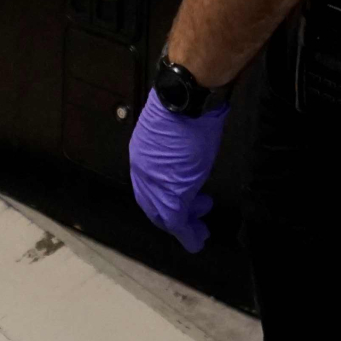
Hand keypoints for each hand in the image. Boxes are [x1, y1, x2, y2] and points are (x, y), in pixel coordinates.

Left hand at [128, 90, 229, 252]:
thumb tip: (183, 151)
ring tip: (200, 228)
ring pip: (164, 215)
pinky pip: (177, 221)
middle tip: (192, 219)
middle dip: (171, 216)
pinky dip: (187, 234)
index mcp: (141, 153)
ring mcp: (156, 183)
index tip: (181, 201)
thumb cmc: (186, 106)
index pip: (147, 185)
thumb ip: (172, 147)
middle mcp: (142, 171)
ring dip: (183, 226)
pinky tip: (197, 240)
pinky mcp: (172, 194)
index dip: (162, 198)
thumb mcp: (174, 128)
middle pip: (152, 204)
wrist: (188, 100)